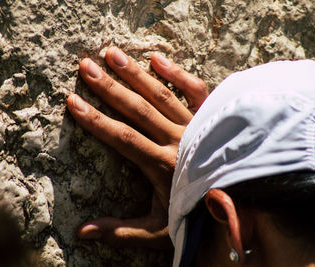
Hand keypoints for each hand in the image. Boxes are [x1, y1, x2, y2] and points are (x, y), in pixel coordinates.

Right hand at [67, 47, 207, 247]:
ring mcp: (196, 126)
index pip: (122, 137)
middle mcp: (178, 141)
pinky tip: (156, 59)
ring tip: (112, 54)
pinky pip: (196, 90)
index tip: (73, 102)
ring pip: (162, 95)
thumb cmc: (195, 217)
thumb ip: (120, 231)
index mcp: (162, 166)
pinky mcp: (211, 117)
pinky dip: (178, 74)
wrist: (241, 207)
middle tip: (86, 67)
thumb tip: (80, 233)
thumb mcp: (157, 232)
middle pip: (138, 110)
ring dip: (135, 74)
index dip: (96, 120)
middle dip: (109, 88)